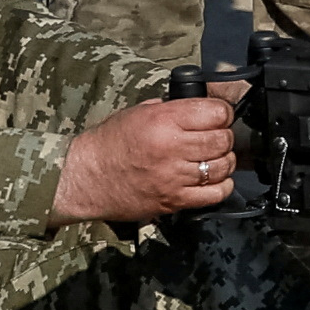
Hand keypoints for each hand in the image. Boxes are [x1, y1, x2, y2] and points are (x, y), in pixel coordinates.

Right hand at [55, 90, 238, 223]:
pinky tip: (212, 179)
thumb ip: (169, 110)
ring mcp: (174, 177)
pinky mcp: (174, 200)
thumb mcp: (137, 113)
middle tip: (215, 138)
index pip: (216, 112)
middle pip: (222, 140)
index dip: (222, 113)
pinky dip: (221, 186)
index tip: (217, 116)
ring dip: (223, 161)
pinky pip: (214, 194)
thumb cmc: (109, 143)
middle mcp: (172, 147)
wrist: (86, 178)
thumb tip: (196, 109)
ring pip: (222, 167)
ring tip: (214, 159)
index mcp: (163, 120)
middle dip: (224, 137)